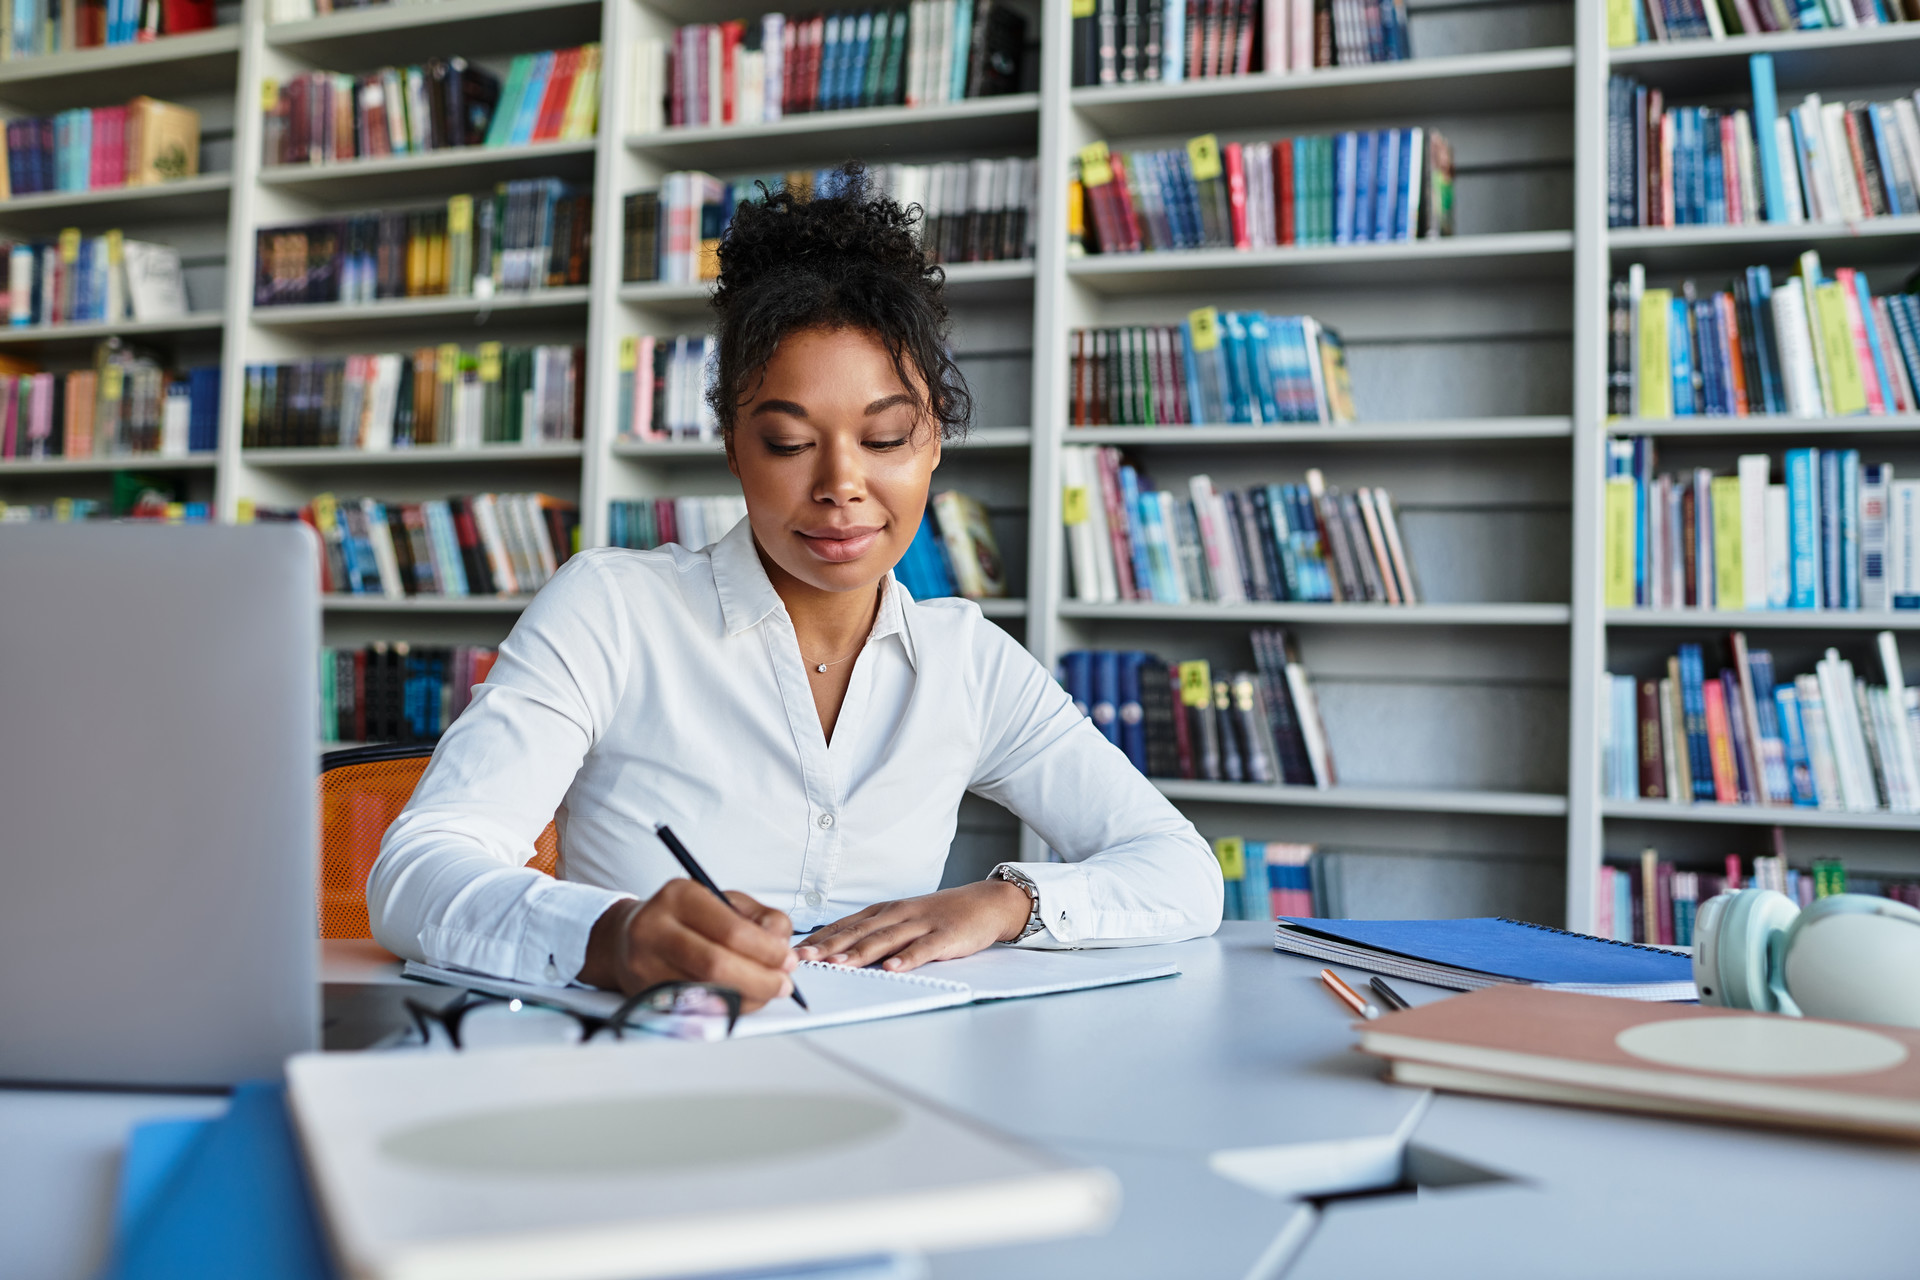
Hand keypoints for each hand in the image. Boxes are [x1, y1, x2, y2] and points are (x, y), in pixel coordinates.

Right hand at [579, 879, 797, 1011]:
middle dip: (760, 980)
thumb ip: (762, 919)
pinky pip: (694, 1010)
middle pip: (716, 965)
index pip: (731, 930)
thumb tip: (782, 947)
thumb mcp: (725, 902)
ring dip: (747, 998)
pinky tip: (741, 1001)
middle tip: (783, 984)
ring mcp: (644, 964)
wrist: (628, 937)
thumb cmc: (686, 918)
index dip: (766, 951)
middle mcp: (655, 928)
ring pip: (705, 992)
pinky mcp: (643, 993)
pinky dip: (725, 1009)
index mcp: (680, 896)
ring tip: (766, 992)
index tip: (788, 961)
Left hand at [795, 879, 1032, 972]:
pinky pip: (924, 949)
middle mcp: (897, 914)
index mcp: (883, 912)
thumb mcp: (901, 918)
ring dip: (860, 952)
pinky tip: (893, 968)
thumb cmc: (938, 916)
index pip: (844, 925)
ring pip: (885, 939)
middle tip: (803, 959)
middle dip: (828, 946)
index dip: (818, 939)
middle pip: (858, 932)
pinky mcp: (945, 936)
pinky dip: (907, 958)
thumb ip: (873, 933)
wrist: (984, 903)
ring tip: (838, 965)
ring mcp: (921, 924)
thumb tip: (835, 952)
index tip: (793, 952)